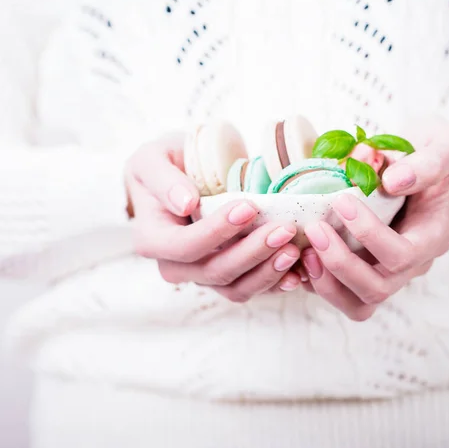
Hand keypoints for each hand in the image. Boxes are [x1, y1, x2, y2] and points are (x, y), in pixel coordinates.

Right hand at [125, 134, 300, 301]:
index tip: (249, 207)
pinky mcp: (226, 276)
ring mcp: (202, 275)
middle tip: (285, 229)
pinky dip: (275, 283)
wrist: (175, 178)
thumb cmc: (163, 165)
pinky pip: (250, 288)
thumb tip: (186, 203)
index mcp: (153, 239)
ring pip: (235, 288)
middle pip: (215, 271)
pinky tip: (297, 273)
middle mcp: (176, 266)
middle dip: (253, 252)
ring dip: (267, 272)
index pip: (186, 246)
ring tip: (294, 250)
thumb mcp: (151, 159)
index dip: (218, 231)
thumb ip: (164, 180)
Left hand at [299, 118, 448, 320]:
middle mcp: (414, 262)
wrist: (430, 161)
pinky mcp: (368, 268)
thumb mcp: (447, 143)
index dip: (369, 234)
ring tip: (304, 250)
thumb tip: (393, 182)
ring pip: (359, 303)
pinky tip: (300, 255)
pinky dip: (318, 282)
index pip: (402, 254)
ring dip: (327, 283)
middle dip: (341, 263)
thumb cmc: (438, 150)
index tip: (341, 200)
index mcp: (433, 235)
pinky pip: (343, 294)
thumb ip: (429, 162)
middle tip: (314, 229)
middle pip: (378, 288)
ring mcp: (390, 269)